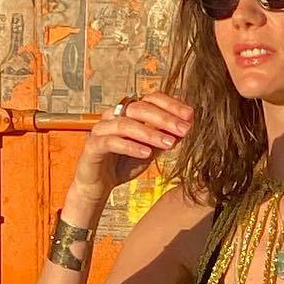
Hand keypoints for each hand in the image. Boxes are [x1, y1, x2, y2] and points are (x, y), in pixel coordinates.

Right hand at [71, 94, 193, 199]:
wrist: (99, 184)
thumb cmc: (124, 163)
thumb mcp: (151, 150)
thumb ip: (165, 138)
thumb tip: (188, 127)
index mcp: (129, 112)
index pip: (151, 99)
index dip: (171, 105)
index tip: (190, 115)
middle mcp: (114, 115)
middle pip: (140, 108)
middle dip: (165, 118)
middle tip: (184, 129)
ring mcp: (102, 128)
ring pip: (126, 124)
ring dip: (150, 133)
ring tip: (169, 143)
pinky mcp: (93, 145)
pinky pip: (112, 142)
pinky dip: (131, 146)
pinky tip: (147, 153)